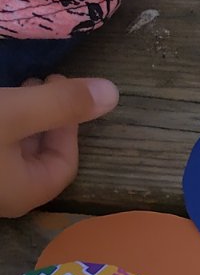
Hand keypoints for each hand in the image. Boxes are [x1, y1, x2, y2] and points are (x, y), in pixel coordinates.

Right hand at [0, 76, 118, 217]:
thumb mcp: (13, 113)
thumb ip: (60, 105)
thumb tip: (113, 93)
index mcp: (24, 193)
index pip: (64, 164)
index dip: (70, 124)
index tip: (60, 84)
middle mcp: (6, 194)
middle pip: (38, 156)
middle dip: (46, 116)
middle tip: (43, 81)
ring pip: (14, 150)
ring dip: (23, 118)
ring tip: (21, 86)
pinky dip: (4, 125)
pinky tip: (0, 102)